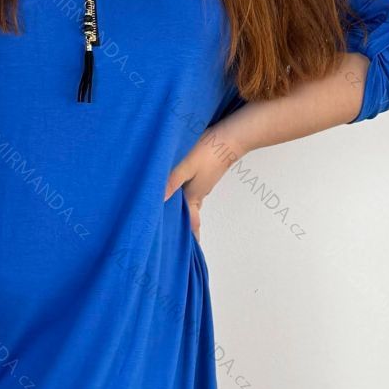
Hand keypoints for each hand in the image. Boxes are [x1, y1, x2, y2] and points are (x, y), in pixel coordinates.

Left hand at [162, 119, 245, 241]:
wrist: (231, 137)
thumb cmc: (209, 151)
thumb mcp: (185, 166)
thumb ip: (171, 181)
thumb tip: (157, 201)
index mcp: (194, 196)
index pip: (190, 222)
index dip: (188, 236)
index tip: (187, 250)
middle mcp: (199, 193)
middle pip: (190, 214)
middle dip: (183, 226)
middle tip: (172, 237)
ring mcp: (203, 183)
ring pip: (190, 202)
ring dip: (181, 211)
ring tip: (170, 217)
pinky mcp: (204, 174)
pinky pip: (192, 190)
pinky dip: (184, 196)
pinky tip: (176, 190)